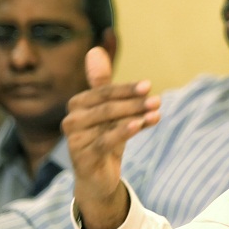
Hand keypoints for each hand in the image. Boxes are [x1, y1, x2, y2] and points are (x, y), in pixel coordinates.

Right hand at [63, 47, 160, 228]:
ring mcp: (74, 140)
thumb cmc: (104, 138)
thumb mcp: (108, 111)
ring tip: (155, 111)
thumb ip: (103, 83)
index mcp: (77, 105)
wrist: (98, 178)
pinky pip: (105, 141)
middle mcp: (71, 120)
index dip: (126, 88)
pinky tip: (141, 124)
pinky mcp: (82, 157)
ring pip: (107, 121)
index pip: (103, 92)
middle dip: (133, 101)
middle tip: (157, 100)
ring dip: (134, 114)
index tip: (149, 85)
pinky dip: (125, 131)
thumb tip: (95, 50)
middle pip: (106, 105)